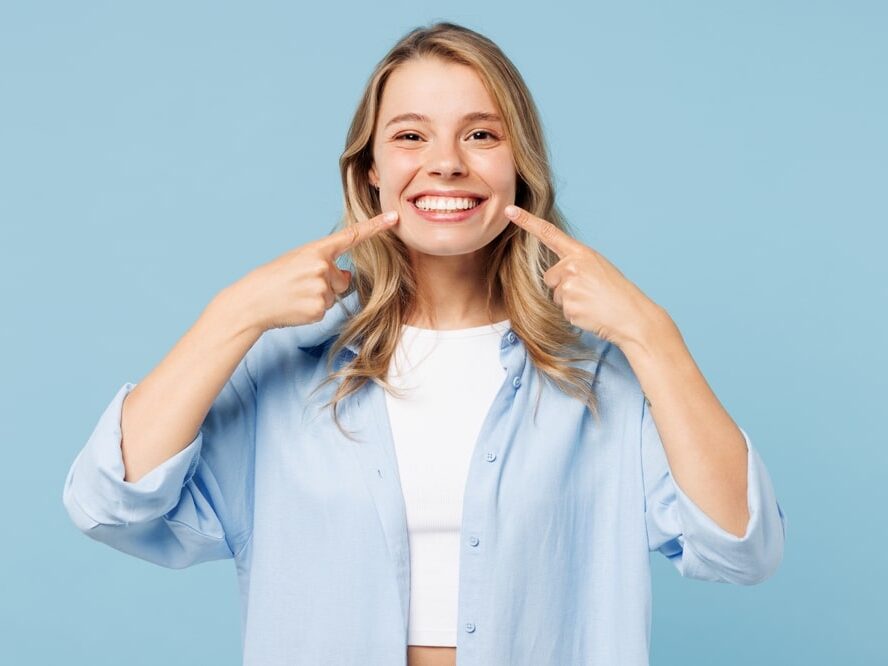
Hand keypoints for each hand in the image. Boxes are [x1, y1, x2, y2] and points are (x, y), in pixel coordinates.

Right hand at [229, 210, 399, 332]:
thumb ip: (324, 264)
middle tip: (298, 285)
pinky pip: (326, 310)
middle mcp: (322, 266)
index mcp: (316, 250)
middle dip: (326, 284)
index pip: (351, 236)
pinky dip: (312, 310)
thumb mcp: (298, 262)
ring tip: (295, 295)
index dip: (375, 226)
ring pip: (334, 295)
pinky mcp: (319, 308)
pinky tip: (296, 306)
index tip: (394, 217)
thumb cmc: (274, 279)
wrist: (252, 301)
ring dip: (318, 297)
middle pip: (342, 279)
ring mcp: (321, 288)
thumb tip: (347, 276)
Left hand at [504, 204, 665, 348]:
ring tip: (592, 302)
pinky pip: (562, 311)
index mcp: (581, 252)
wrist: (632, 316)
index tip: (509, 210)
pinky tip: (591, 313)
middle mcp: (572, 266)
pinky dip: (574, 314)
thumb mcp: (598, 268)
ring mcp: (569, 286)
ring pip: (555, 295)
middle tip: (589, 292)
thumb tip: (555, 274)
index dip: (527, 221)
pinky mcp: (568, 306)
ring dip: (569, 301)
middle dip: (562, 286)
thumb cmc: (617, 292)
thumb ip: (575, 264)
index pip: (549, 233)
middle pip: (549, 276)